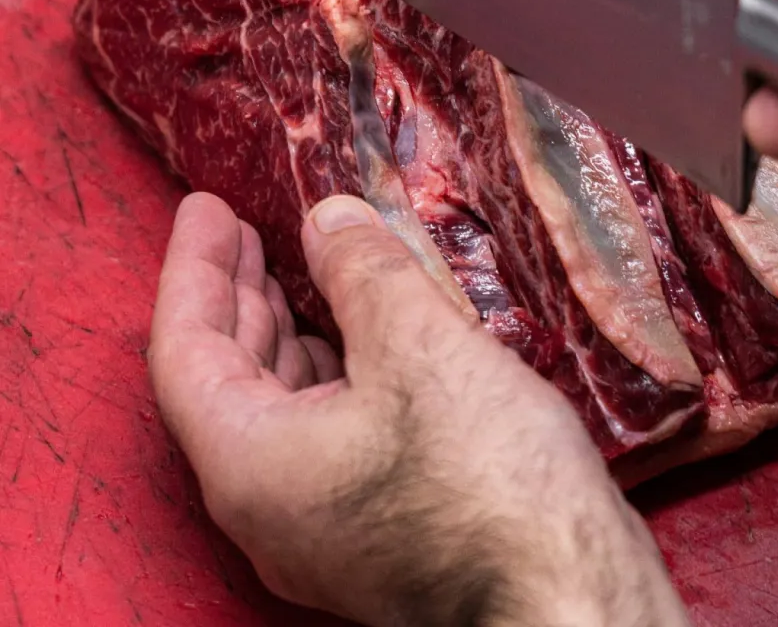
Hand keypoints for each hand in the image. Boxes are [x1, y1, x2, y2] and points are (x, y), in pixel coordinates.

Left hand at [148, 192, 690, 626]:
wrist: (570, 590)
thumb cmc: (486, 476)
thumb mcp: (417, 345)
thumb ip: (361, 272)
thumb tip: (328, 221)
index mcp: (251, 465)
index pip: (186, 350)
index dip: (193, 269)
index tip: (206, 209)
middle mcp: (270, 506)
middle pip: (226, 381)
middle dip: (238, 296)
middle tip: (246, 232)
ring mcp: (322, 524)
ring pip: (279, 408)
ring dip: (287, 332)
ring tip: (301, 270)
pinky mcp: (374, 527)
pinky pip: (325, 431)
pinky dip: (330, 368)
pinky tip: (363, 334)